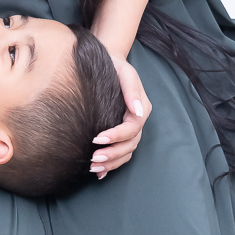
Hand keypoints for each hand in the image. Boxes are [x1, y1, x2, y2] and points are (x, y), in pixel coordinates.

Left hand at [90, 56, 150, 179]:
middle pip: (130, 144)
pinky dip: (113, 164)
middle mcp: (137, 119)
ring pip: (126, 152)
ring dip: (112, 163)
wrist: (107, 61)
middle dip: (113, 154)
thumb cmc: (114, 64)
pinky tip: (100, 173)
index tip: (97, 138)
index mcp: (141, 106)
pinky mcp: (120, 132)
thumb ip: (131, 89)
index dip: (116, 136)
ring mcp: (130, 127)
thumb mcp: (124, 71)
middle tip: (93, 159)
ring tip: (94, 168)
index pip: (132, 128)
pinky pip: (121, 152)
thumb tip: (137, 111)